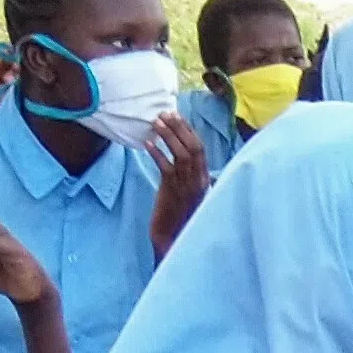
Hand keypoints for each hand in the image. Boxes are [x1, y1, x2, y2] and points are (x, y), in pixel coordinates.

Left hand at [148, 119, 209, 250]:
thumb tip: (176, 151)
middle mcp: (198, 181)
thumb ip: (187, 173)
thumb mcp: (188, 192)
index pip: (200, 148)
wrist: (172, 239)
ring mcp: (186, 186)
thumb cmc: (178, 215)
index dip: (187, 130)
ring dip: (168, 136)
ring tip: (156, 123)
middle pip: (193, 147)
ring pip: (181, 154)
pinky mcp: (172, 192)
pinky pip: (165, 167)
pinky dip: (157, 154)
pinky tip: (147, 144)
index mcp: (204, 179)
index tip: (176, 116)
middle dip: (179, 128)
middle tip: (165, 113)